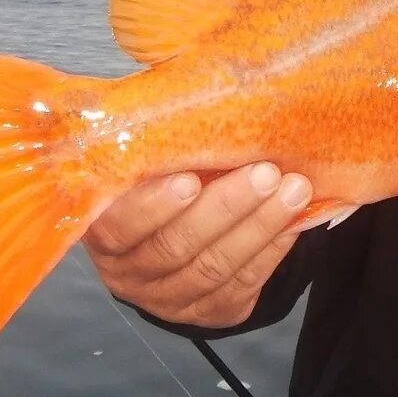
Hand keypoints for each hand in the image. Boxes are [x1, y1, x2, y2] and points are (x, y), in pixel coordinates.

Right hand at [83, 163, 311, 327]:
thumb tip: (179, 84)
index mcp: (103, 235)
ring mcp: (170, 300)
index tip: (190, 178)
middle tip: (265, 173)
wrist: (175, 237)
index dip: (153, 206)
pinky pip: (243, 284)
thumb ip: (155, 143)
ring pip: (214, 267)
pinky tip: (293, 221)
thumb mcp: (145, 166)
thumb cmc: (159, 185)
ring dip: (259, 226)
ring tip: (294, 190)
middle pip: (175, 247)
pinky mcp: (210, 312)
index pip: (119, 227)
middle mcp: (130, 275)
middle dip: (226, 208)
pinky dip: (272, 251)